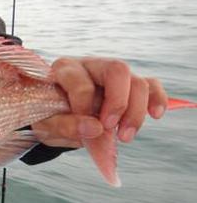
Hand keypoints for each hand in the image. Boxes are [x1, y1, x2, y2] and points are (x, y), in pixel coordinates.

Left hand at [32, 57, 167, 147]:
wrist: (52, 117)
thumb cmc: (46, 116)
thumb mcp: (45, 124)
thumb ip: (64, 125)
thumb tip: (95, 128)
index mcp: (64, 69)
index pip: (81, 82)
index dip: (84, 107)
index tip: (84, 127)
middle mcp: (90, 65)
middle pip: (117, 70)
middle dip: (119, 102)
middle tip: (110, 129)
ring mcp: (111, 74)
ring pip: (137, 81)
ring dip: (136, 112)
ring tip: (124, 137)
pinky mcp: (127, 86)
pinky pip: (150, 85)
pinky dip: (156, 99)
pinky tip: (155, 115)